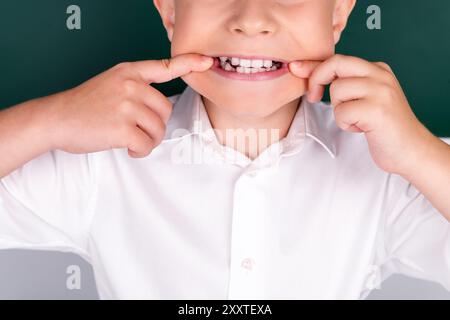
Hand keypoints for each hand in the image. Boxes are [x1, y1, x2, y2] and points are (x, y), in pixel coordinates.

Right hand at [49, 53, 213, 157]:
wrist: (56, 119)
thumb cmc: (84, 105)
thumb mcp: (110, 83)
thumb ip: (135, 86)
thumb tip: (159, 106)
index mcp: (129, 72)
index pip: (165, 66)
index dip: (189, 63)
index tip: (207, 62)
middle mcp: (130, 85)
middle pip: (165, 110)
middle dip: (155, 125)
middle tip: (137, 130)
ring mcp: (126, 106)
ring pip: (158, 129)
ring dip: (149, 140)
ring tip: (131, 139)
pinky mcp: (123, 128)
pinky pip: (147, 145)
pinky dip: (141, 151)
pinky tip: (128, 148)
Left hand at [288, 54, 434, 175]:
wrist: (411, 150)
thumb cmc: (384, 128)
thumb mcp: (366, 98)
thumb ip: (346, 84)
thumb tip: (310, 74)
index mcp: (377, 70)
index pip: (339, 59)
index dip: (313, 64)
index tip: (295, 68)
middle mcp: (381, 75)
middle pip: (336, 63)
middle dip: (317, 79)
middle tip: (314, 97)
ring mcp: (381, 90)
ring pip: (337, 90)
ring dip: (339, 110)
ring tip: (356, 120)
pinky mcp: (377, 109)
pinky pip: (341, 112)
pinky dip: (345, 124)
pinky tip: (362, 128)